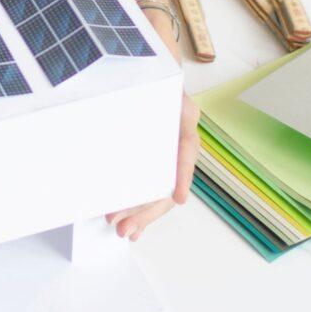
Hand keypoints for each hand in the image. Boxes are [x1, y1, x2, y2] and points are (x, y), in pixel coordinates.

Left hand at [109, 93, 198, 240]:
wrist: (153, 81)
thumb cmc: (157, 84)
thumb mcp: (164, 85)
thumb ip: (162, 99)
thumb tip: (149, 105)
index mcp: (184, 128)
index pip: (186, 152)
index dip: (183, 175)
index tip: (180, 197)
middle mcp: (180, 149)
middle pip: (170, 185)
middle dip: (148, 210)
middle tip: (126, 227)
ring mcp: (168, 162)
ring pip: (160, 195)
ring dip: (141, 216)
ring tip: (124, 230)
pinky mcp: (154, 169)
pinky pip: (151, 193)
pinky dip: (141, 211)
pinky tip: (133, 228)